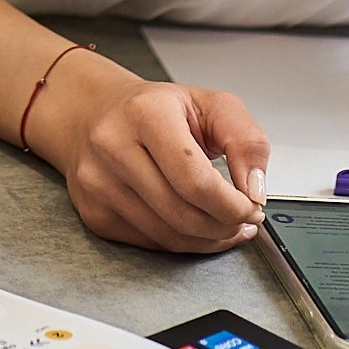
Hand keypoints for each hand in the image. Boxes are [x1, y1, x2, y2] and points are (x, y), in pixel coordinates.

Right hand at [26, 58, 269, 253]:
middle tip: (244, 218)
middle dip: (225, 225)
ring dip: (208, 239)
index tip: (252, 206)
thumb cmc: (155, 109)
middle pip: (182, 214)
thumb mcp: (211, 105)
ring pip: (168, 236)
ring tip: (225, 224)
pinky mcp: (93, 212)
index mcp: (145, 113)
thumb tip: (255, 190)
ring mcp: (97, 183)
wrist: (93, 113)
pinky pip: (150, 243)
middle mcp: (112, 147)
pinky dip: (183, 243)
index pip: (194, 180)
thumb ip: (246, 140)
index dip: (232, 204)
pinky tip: (197, 228)